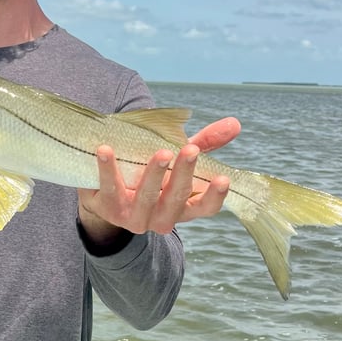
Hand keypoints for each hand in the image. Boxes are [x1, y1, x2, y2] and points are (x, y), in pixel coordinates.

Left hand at [77, 117, 240, 244]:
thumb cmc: (152, 174)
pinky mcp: (109, 208)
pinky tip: (106, 150)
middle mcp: (161, 217)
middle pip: (177, 198)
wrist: (106, 195)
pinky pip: (109, 188)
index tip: (224, 179)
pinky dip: (108, 169)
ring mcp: (135, 216)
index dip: (214, 196)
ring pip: (146, 198)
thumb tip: (235, 123)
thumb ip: (205, 143)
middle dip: (184, 174)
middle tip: (191, 150)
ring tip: (162, 153)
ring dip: (154, 175)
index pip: (204, 208)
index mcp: (182, 207)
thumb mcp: (178, 160)